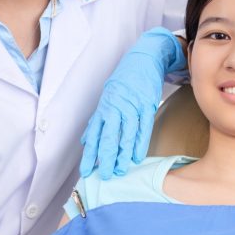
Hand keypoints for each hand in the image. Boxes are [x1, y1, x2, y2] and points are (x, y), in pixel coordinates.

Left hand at [80, 28, 185, 179]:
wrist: (144, 59)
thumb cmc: (124, 80)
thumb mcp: (107, 97)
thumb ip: (97, 121)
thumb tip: (86, 140)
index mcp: (104, 107)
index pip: (95, 135)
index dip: (90, 155)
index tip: (86, 171)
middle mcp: (116, 108)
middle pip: (109, 137)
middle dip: (106, 159)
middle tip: (105, 176)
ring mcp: (132, 107)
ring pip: (126, 136)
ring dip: (122, 155)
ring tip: (120, 171)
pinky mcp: (147, 105)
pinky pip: (143, 128)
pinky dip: (139, 144)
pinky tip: (136, 158)